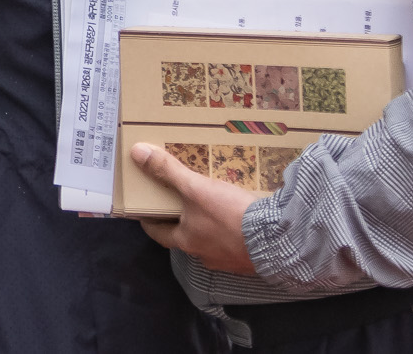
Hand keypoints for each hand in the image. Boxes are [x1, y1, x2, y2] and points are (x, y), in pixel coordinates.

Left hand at [131, 142, 260, 275]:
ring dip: (208, 225)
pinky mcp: (252, 258)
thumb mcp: (196, 188)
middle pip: (186, 236)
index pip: (159, 234)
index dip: (150, 221)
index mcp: (187, 242)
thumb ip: (167, 170)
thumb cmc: (229, 216)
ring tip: (211, 204)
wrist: (276, 240)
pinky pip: (236, 242)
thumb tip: (136, 152)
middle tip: (179, 200)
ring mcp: (230, 260)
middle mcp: (205, 256)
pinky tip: (239, 216)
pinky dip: (232, 230)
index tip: (145, 210)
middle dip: (182, 219)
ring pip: (211, 240)